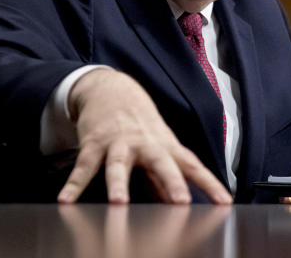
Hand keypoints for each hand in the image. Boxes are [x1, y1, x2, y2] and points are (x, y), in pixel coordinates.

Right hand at [56, 68, 231, 204]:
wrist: (111, 88)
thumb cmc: (140, 122)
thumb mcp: (159, 145)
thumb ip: (168, 174)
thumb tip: (182, 201)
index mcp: (165, 145)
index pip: (192, 165)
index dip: (209, 183)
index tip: (223, 201)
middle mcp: (144, 143)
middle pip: (161, 163)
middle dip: (171, 182)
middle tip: (181, 201)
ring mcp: (118, 142)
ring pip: (118, 164)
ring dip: (118, 184)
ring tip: (119, 202)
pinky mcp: (93, 143)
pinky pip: (83, 166)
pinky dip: (74, 184)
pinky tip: (66, 200)